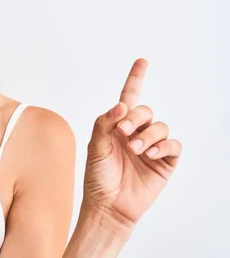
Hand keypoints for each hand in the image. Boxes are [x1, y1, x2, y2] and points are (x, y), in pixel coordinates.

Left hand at [82, 58, 181, 230]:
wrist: (108, 206)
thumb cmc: (98, 177)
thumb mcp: (95, 146)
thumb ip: (104, 123)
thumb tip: (120, 106)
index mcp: (117, 126)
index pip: (129, 98)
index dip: (136, 79)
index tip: (142, 61)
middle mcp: (135, 133)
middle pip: (145, 110)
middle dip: (136, 118)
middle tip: (123, 132)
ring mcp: (151, 147)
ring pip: (160, 126)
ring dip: (147, 135)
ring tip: (134, 149)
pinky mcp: (164, 162)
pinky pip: (172, 145)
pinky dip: (162, 146)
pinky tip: (148, 155)